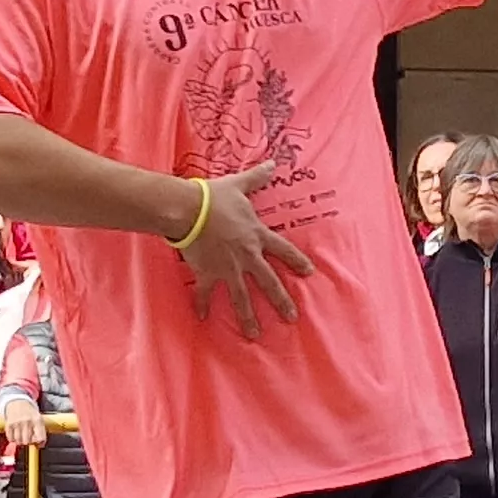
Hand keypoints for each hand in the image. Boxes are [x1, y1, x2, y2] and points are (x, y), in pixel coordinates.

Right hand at [0, 399, 45, 449]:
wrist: (17, 402)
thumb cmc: (30, 413)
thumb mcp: (39, 419)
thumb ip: (41, 432)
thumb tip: (40, 445)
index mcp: (37, 420)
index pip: (40, 438)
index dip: (39, 442)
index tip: (37, 441)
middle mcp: (27, 421)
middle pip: (27, 442)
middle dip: (28, 442)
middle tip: (28, 437)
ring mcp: (17, 423)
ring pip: (18, 441)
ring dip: (20, 441)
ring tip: (21, 436)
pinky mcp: (9, 424)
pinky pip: (10, 439)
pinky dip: (13, 439)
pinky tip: (15, 434)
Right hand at [178, 164, 314, 340]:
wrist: (188, 210)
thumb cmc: (214, 197)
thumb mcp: (239, 185)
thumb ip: (257, 177)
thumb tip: (273, 163)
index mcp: (256, 236)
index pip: (283, 250)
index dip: (297, 261)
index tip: (309, 273)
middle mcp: (246, 256)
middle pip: (269, 282)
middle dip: (281, 301)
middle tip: (291, 318)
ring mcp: (227, 268)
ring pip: (242, 297)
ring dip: (248, 317)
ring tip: (255, 335)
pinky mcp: (207, 274)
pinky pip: (205, 293)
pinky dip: (203, 305)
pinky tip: (203, 318)